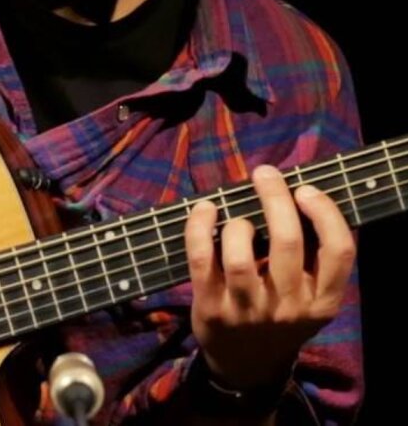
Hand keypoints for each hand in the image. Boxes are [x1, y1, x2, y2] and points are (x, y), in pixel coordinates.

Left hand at [184, 165, 355, 389]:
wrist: (246, 365)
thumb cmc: (281, 312)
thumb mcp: (310, 296)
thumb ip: (311, 255)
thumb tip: (296, 190)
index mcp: (321, 300)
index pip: (339, 250)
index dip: (325, 213)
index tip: (305, 189)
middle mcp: (289, 308)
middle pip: (288, 242)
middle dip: (275, 197)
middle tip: (265, 173)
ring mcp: (247, 311)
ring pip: (240, 255)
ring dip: (237, 223)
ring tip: (236, 217)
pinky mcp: (211, 308)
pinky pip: (201, 259)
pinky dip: (199, 227)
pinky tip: (205, 209)